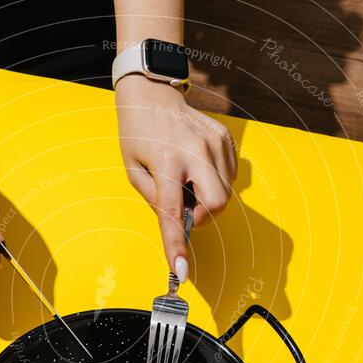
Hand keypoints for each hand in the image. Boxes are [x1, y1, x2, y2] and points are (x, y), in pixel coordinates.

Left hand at [115, 74, 236, 280]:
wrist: (151, 93)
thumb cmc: (137, 133)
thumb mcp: (133, 169)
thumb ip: (154, 199)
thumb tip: (178, 221)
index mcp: (166, 163)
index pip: (174, 213)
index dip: (177, 245)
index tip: (182, 270)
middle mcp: (194, 152)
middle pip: (217, 204)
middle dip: (204, 215)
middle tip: (185, 205)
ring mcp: (214, 143)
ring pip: (226, 191)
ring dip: (206, 196)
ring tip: (186, 178)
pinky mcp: (225, 137)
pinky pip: (229, 174)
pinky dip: (214, 179)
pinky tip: (197, 166)